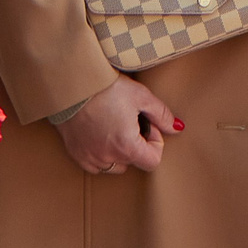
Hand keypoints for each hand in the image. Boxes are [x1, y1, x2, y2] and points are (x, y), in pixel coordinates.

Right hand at [54, 76, 179, 175]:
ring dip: (118, 151)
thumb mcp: (140, 96)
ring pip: (114, 165)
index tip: (145, 123)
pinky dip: (100, 153)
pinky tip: (98, 131)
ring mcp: (90, 158)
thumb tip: (176, 128)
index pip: (153, 161)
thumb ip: (162, 114)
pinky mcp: (76, 154)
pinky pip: (95, 164)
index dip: (155, 142)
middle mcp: (108, 158)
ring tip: (112, 124)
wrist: (70, 82)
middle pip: (134, 161)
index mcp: (127, 146)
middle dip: (136, 143)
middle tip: (128, 118)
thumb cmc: (105, 87)